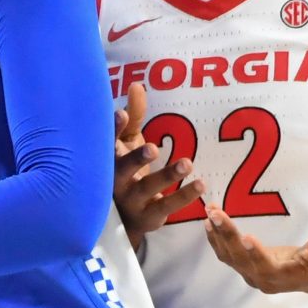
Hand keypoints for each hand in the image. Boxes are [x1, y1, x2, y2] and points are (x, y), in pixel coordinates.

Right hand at [113, 83, 204, 247]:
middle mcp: (115, 180)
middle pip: (121, 170)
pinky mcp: (148, 216)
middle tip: (152, 148)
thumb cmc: (126, 172)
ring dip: (166, 176)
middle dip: (135, 159)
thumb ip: (133, 117)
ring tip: (187, 163)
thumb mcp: (128, 143)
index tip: (120, 114)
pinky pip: (166, 206)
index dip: (112, 130)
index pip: (107, 143)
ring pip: (147, 189)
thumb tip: (137, 85)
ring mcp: (131, 201)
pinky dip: (184, 196)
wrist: (123, 221)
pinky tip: (201, 184)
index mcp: (109, 160)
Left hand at [204, 206, 307, 293]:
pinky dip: (216, 236)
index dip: (256, 254)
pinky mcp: (243, 265)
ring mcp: (249, 273)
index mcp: (284, 278)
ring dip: (217, 233)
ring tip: (210, 211)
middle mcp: (262, 279)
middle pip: (240, 259)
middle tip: (216, 214)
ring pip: (228, 255)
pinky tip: (209, 219)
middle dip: (227, 235)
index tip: (247, 236)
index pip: (266, 268)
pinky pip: (225, 252)